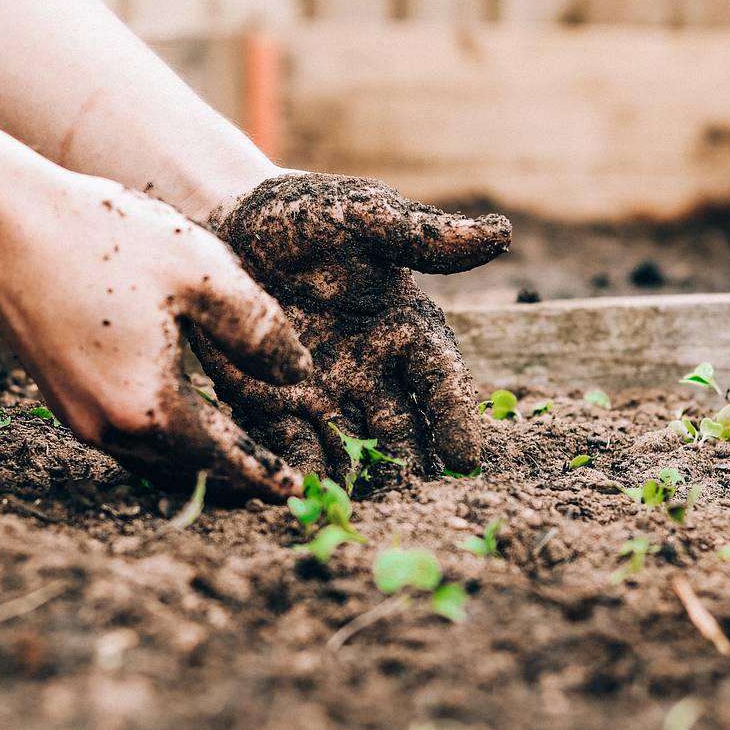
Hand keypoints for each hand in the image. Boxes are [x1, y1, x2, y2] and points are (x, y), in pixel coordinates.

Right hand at [0, 172, 310, 500]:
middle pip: (188, 471)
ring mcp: (78, 417)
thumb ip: (260, 330)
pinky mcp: (60, 398)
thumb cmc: (105, 239)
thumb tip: (299, 375)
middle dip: (235, 476)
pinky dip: (165, 439)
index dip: (265, 475)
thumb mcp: (204, 273)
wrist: (1, 222)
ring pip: (155, 459)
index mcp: (150, 408)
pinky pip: (127, 438)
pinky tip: (184, 418)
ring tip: (238, 454)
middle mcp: (110, 429)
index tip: (297, 491)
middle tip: (276, 479)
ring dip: (198, 462)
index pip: (225, 461)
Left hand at [192, 173, 510, 479]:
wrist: (228, 222)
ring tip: (364, 514)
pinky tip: (303, 497)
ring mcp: (324, 393)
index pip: (440, 380)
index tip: (466, 458)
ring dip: (359, 481)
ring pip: (351, 448)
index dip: (455, 418)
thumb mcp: (364, 216)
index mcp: (406, 329)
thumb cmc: (306, 215)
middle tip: (418, 505)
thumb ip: (423, 236)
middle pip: (402, 429)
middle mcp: (373, 371)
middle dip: (410, 467)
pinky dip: (300, 472)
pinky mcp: (273, 405)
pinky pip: (291, 445)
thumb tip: (501, 234)